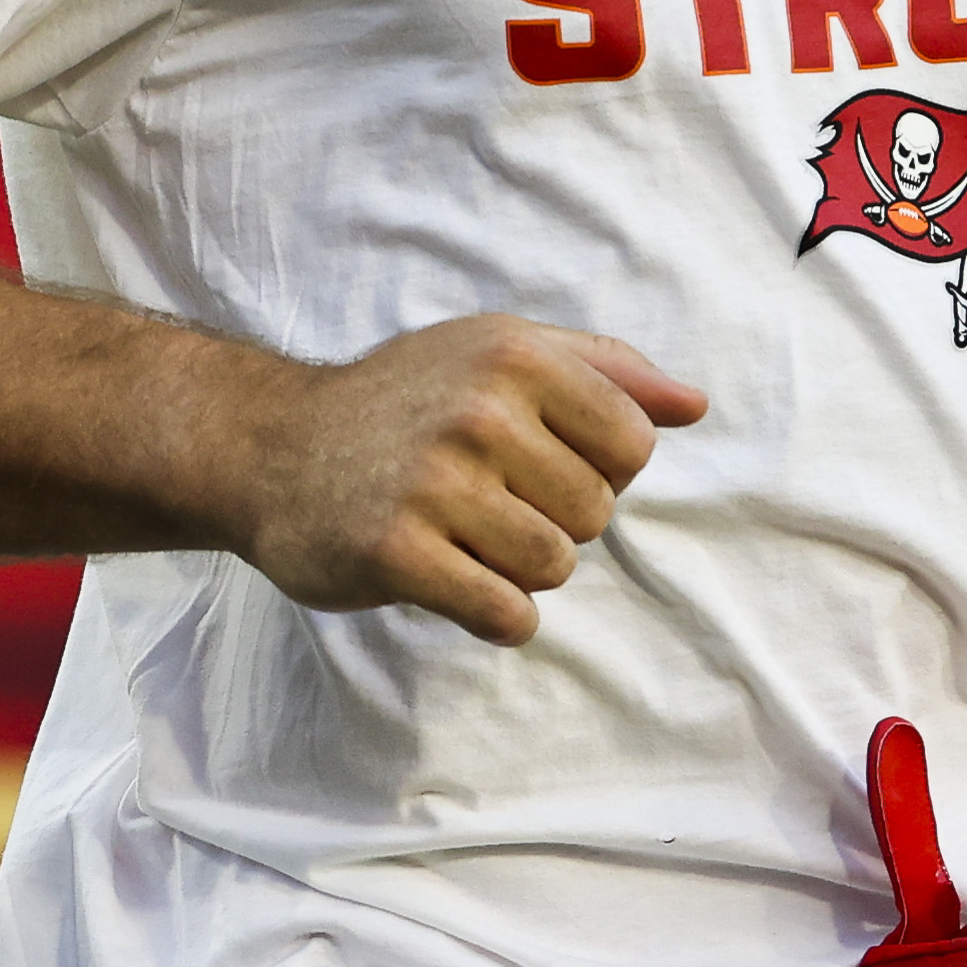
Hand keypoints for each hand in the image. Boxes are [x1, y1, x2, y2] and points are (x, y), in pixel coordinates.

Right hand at [225, 315, 706, 646]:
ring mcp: (435, 484)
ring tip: (463, 536)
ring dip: (518, 570)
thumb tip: (695, 405)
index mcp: (515, 354)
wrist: (270, 446)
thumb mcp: (498, 352)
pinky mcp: (397, 553)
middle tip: (483, 499)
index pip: (633, 445)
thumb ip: (606, 371)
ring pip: (554, 568)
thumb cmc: (403, 401)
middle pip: (594, 515)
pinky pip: (506, 614)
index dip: (597, 467)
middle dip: (551, 521)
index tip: (537, 459)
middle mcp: (479, 411)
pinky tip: (451, 578)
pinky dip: (494, 613)